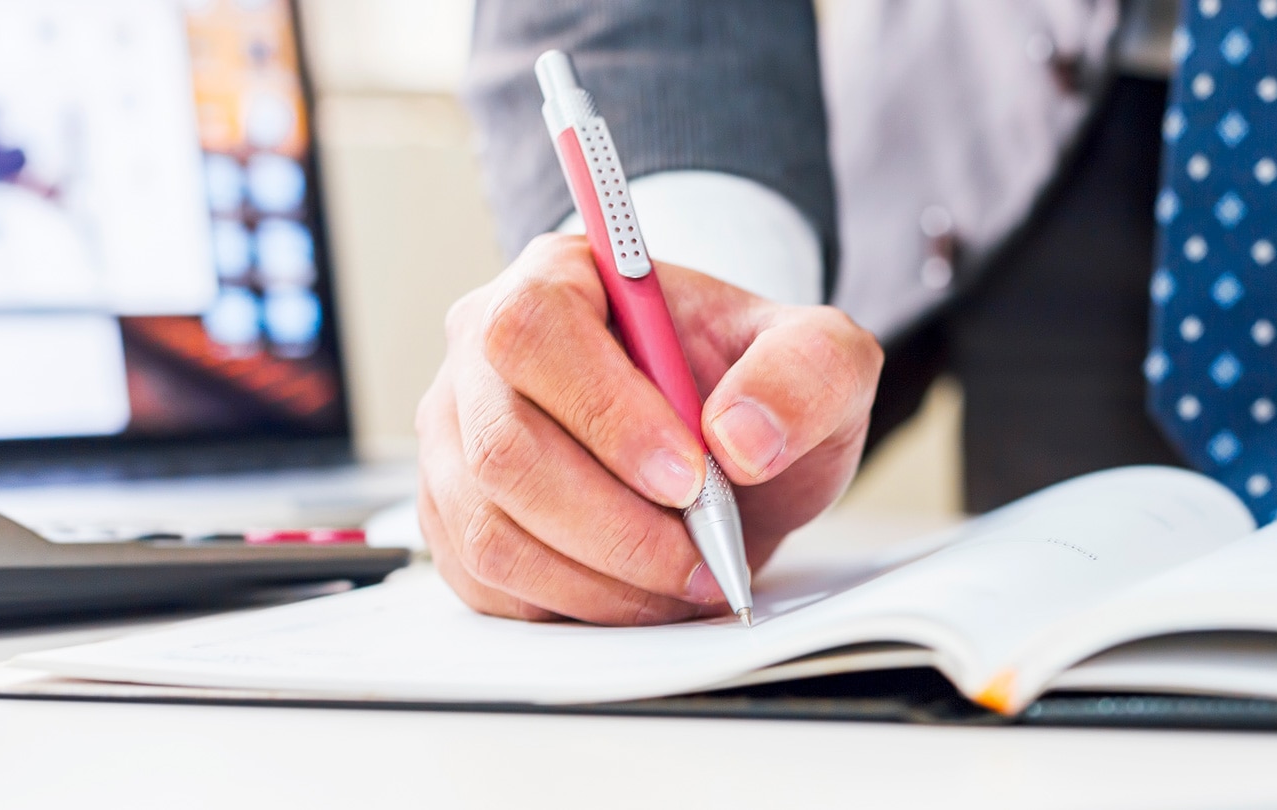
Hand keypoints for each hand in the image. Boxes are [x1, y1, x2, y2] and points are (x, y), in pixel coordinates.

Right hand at [416, 234, 882, 624]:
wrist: (730, 442)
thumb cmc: (753, 387)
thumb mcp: (822, 357)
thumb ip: (806, 372)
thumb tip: (742, 437)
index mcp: (560, 277)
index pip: (536, 331)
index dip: (607, 414)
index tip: (691, 476)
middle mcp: (484, 354)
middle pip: (504, 449)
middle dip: (617, 526)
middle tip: (703, 554)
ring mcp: (456, 441)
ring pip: (491, 531)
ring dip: (602, 579)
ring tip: (686, 578)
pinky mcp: (455, 519)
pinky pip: (489, 584)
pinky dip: (576, 607)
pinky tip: (641, 593)